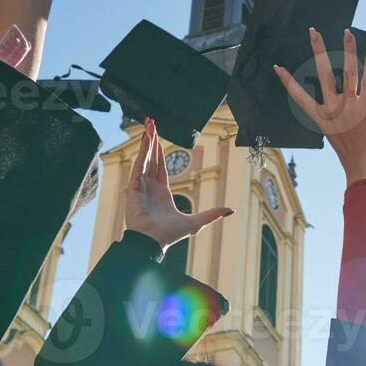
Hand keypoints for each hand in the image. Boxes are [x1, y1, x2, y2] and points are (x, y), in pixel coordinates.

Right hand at [123, 120, 232, 249]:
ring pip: (145, 159)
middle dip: (152, 141)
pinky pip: (139, 166)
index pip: (160, 167)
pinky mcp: (134, 188)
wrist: (153, 241)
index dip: (159, 152)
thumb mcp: (196, 222)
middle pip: (151, 159)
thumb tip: (231, 210)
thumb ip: (212, 214)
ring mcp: (140, 187)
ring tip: (149, 126)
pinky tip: (145, 140)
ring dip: (147, 142)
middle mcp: (150, 187)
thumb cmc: (170, 235)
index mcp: (162, 193)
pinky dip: (142, 152)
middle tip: (152, 124)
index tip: (157, 139)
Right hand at [275, 28, 365, 182]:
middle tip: (313, 31)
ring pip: (348, 71)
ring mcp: (348, 106)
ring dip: (348, 49)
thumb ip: (339, 115)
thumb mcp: (337, 133)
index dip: (287, 81)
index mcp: (320, 116)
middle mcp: (332, 107)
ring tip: (347, 32)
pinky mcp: (365, 107)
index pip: (299, 95)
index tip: (277, 67)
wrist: (363, 164)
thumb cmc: (351, 153)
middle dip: (317, 49)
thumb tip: (346, 102)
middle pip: (322, 72)